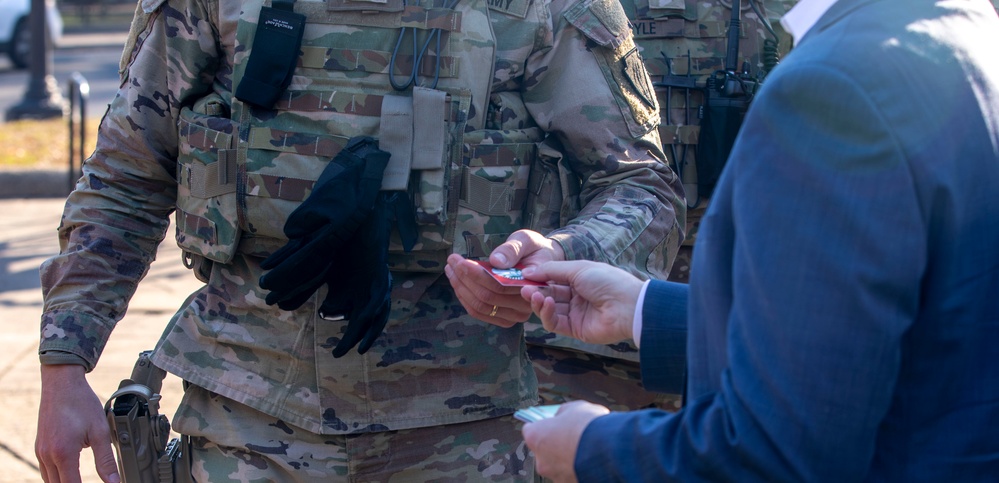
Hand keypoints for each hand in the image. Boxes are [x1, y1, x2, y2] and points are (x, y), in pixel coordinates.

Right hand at [36, 365, 119, 482]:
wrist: (62, 383)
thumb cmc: (81, 403)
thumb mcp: (100, 431)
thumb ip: (106, 460)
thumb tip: (114, 481)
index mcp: (63, 453)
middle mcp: (47, 455)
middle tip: (91, 481)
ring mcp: (40, 451)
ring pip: (50, 480)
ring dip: (65, 482)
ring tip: (81, 478)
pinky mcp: (39, 446)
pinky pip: (46, 470)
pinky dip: (57, 475)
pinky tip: (69, 472)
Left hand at [444, 230, 563, 326]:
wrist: (542, 262)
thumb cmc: (533, 248)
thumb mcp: (525, 240)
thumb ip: (512, 249)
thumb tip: (496, 261)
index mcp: (533, 286)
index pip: (500, 285)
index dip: (476, 274)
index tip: (460, 260)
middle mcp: (526, 306)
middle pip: (486, 297)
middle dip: (464, 278)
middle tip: (452, 260)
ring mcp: (514, 315)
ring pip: (480, 306)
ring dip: (461, 288)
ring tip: (450, 268)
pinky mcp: (504, 319)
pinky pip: (479, 313)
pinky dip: (464, 298)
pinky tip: (456, 281)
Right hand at [519, 260, 642, 344]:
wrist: (627, 306)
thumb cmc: (606, 281)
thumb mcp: (578, 269)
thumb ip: (551, 271)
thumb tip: (527, 271)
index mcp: (579, 279)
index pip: (552, 279)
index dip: (537, 278)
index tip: (522, 276)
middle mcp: (576, 297)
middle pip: (549, 295)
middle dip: (535, 291)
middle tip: (522, 288)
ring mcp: (575, 314)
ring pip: (549, 310)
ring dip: (539, 302)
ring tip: (532, 295)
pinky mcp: (575, 330)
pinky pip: (555, 323)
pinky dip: (547, 314)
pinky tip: (547, 304)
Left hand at [522, 400, 609, 481]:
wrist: (609, 449)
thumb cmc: (588, 426)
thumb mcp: (574, 408)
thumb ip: (563, 413)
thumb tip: (563, 416)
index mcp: (535, 437)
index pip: (531, 430)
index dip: (544, 426)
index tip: (553, 424)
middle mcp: (541, 461)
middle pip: (544, 451)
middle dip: (557, 445)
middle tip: (573, 437)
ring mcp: (556, 476)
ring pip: (559, 465)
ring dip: (568, 458)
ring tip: (586, 449)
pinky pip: (572, 474)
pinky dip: (579, 468)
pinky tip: (591, 459)